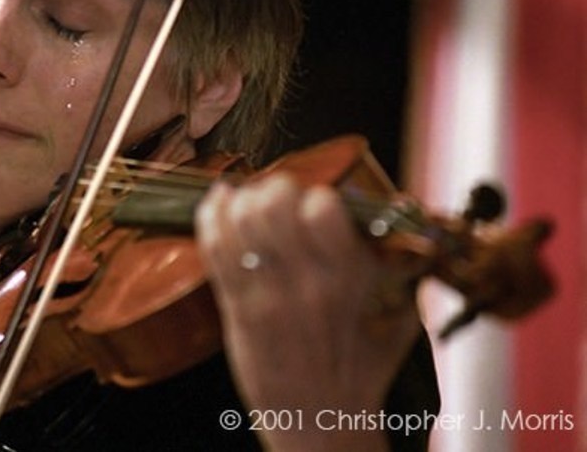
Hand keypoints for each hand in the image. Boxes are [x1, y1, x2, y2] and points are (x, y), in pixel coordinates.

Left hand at [197, 173, 421, 450]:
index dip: (316, 197)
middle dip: (273, 189)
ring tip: (247, 204)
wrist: (324, 421)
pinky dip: (211, 215)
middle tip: (276, 199)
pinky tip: (219, 204)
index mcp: (350, 276)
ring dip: (241, 200)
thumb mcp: (395, 311)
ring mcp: (267, 294)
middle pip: (272, 204)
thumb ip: (398, 263)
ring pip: (239, 219)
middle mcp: (307, 281)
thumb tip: (400, 214)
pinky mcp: (236, 308)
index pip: (323, 206)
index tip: (314, 205)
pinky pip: (213, 246)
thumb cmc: (361, 365)